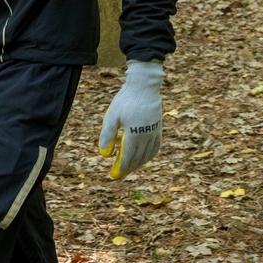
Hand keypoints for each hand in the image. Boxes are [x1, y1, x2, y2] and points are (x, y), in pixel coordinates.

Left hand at [98, 60, 163, 178]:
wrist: (144, 86)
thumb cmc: (125, 100)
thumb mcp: (112, 117)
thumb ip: (107, 135)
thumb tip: (104, 154)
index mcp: (134, 135)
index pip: (128, 158)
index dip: (121, 168)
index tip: (114, 175)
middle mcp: (146, 137)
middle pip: (138, 159)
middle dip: (128, 168)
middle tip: (119, 174)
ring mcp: (154, 133)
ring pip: (147, 155)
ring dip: (139, 163)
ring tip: (130, 167)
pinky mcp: (159, 128)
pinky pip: (155, 147)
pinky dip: (149, 155)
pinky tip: (144, 156)